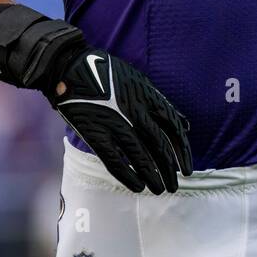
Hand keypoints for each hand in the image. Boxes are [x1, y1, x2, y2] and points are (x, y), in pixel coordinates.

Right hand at [0, 3, 192, 194]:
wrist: (70, 67)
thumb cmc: (107, 74)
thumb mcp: (140, 82)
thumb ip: (162, 104)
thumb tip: (187, 125)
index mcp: (147, 97)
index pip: (174, 129)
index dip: (183, 152)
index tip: (187, 168)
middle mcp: (135, 111)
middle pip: (159, 147)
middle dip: (170, 170)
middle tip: (175, 186)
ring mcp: (115, 123)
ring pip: (140, 157)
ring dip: (153, 177)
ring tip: (160, 190)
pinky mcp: (94, 133)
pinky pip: (114, 161)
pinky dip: (128, 176)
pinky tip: (137, 187)